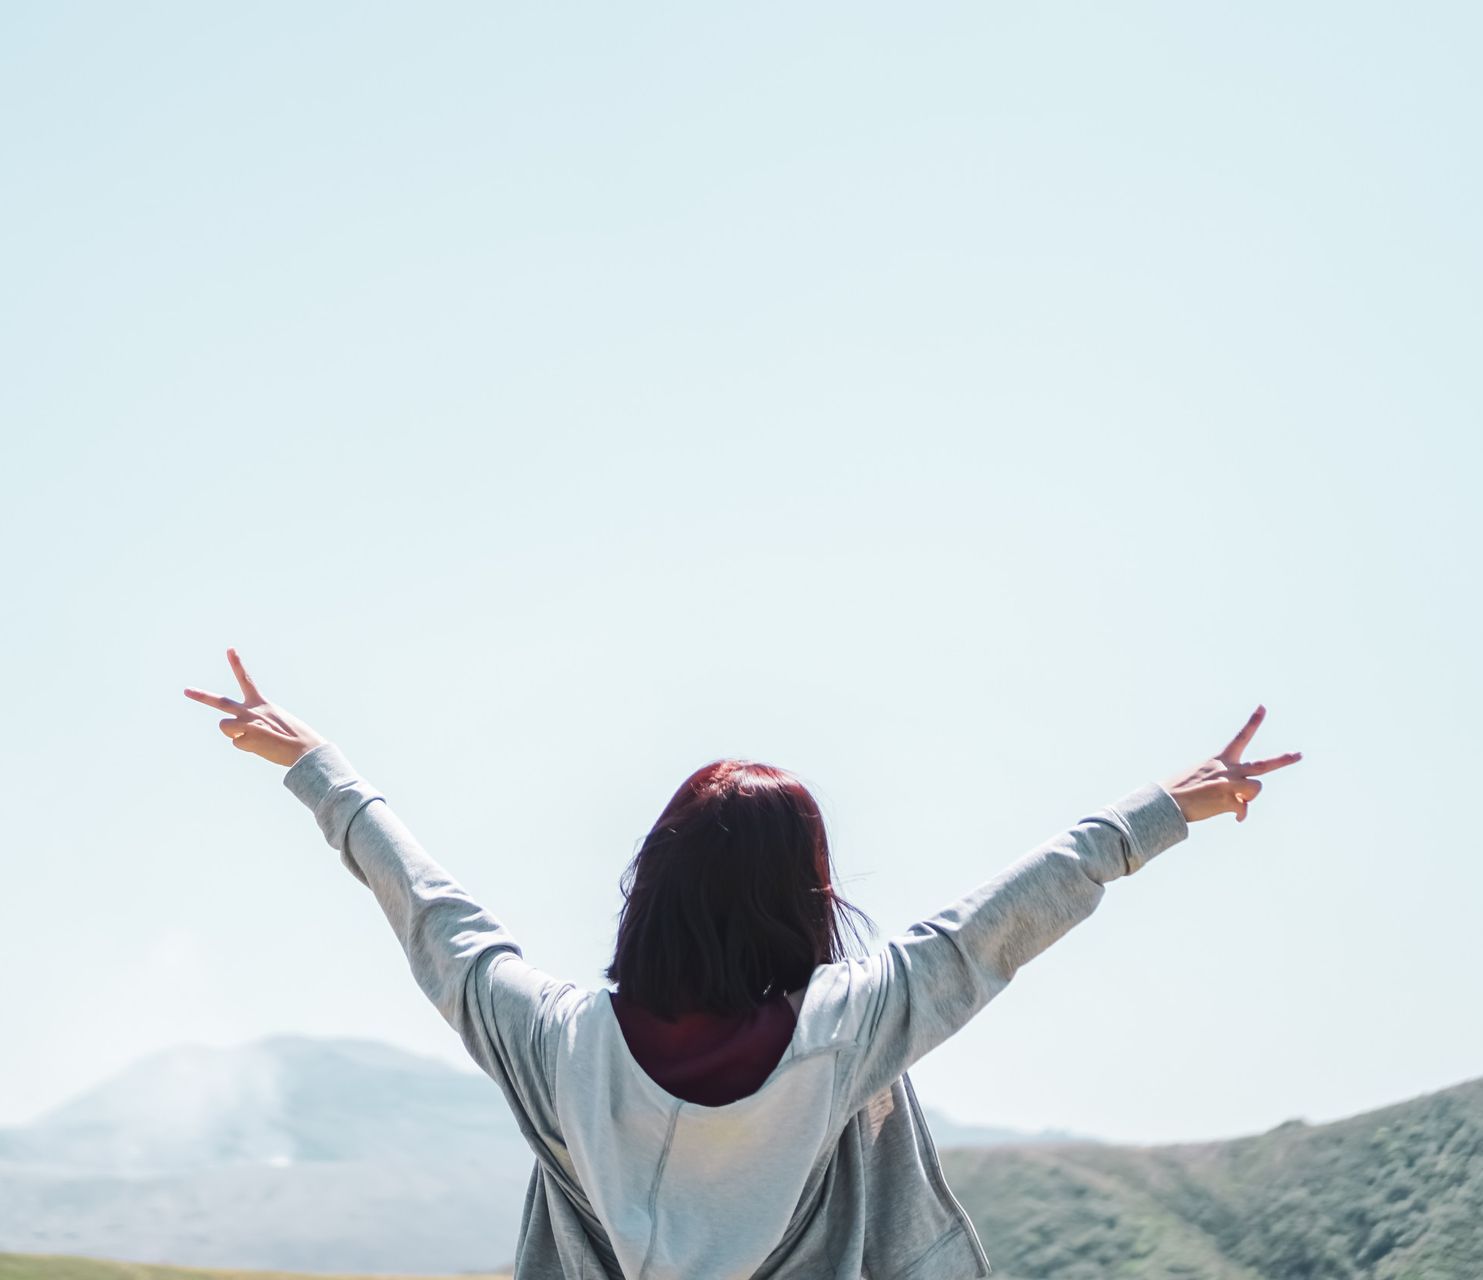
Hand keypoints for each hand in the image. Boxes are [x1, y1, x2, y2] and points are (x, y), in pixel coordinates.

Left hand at [183, 647, 327, 767]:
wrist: (304, 748)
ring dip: (235, 734)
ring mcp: (245, 724)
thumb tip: (237, 734)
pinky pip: (236, 743)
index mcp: (262, 703)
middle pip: (220, 702)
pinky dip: (247, 746)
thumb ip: (254, 722)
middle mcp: (250, 710)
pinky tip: (261, 746)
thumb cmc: (294, 737)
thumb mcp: (275, 723)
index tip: (230, 649)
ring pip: (224, 726)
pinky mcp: (243, 737)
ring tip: (256, 738)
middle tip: (186, 690)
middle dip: (201, 696)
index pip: (247, 680)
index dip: (237, 664)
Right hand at [1160, 705, 1301, 823]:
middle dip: (1283, 760)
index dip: (1253, 722)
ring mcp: (1230, 784)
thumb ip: (1223, 783)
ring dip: (1248, 797)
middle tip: (1299, 755)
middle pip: (1262, 765)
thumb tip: (1240, 802)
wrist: (1167, 802)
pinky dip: (1241, 815)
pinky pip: (1245, 808)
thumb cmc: (1179, 792)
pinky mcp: (1229, 799)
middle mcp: (1228, 769)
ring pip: (1256, 788)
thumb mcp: (1200, 779)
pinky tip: (1236, 818)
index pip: (1240, 737)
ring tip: (1235, 803)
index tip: (1263, 707)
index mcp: (1219, 760)